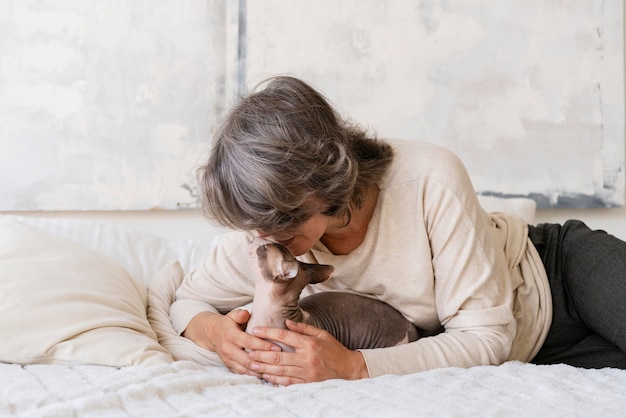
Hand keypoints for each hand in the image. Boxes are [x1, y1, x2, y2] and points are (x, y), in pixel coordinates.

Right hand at [182, 309, 280, 377]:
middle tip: (279, 361)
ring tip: (275, 371)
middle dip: (264, 361)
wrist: (212, 334)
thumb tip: (246, 313)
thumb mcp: (232, 316)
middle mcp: (228, 349)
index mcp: (231, 336)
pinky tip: (266, 375)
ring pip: (246, 369)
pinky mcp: (229, 367)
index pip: (249, 342)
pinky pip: (242, 374)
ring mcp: (228, 360)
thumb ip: (240, 314)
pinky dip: (254, 375)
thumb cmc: (227, 324)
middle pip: (248, 358)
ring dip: (260, 371)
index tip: (277, 347)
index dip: (263, 345)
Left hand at [247, 320, 368, 384]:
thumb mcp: (322, 334)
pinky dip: (275, 379)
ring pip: (280, 370)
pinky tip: (265, 376)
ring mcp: (306, 372)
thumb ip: (303, 328)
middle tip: (248, 349)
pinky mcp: (307, 383)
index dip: (268, 332)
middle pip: (278, 355)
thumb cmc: (334, 349)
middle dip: (261, 352)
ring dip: (264, 367)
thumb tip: (286, 321)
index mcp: (309, 343)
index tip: (256, 329)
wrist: (348, 369)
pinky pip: (287, 382)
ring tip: (252, 363)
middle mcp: (306, 358)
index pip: (284, 336)